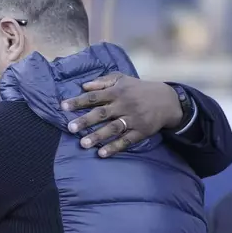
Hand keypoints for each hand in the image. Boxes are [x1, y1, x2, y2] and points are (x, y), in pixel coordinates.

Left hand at [61, 73, 182, 157]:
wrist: (167, 100)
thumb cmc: (139, 89)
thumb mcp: (122, 79)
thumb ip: (103, 81)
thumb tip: (83, 86)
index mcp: (117, 92)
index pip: (94, 97)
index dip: (78, 101)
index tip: (63, 106)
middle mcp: (123, 105)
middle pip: (101, 113)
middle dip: (85, 121)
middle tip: (70, 128)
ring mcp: (132, 119)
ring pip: (113, 128)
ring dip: (97, 136)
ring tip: (83, 144)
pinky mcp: (140, 132)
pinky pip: (126, 140)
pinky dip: (114, 147)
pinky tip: (102, 153)